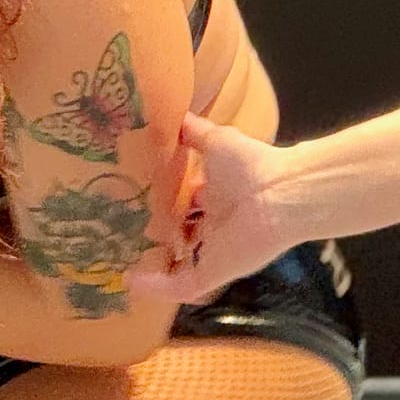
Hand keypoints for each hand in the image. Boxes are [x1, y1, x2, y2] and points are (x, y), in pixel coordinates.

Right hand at [126, 112, 294, 306]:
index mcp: (217, 196)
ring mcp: (215, 250)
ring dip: (154, 265)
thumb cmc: (251, 164)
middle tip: (121, 231)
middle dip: (156, 234)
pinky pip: (182, 284)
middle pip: (182, 234)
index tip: (134, 197)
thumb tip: (166, 113)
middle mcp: (215, 224)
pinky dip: (158, 286)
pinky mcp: (215, 270)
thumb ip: (192, 131)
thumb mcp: (215, 140)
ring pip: (180, 263)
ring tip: (119, 262)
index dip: (164, 201)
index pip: (187, 202)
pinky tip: (131, 282)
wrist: (280, 194)